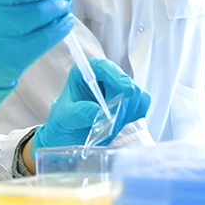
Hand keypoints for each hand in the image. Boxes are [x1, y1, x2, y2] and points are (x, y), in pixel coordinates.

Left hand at [32, 58, 150, 155]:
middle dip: (122, 103)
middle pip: (125, 82)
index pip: (104, 67)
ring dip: (128, 112)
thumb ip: (79, 113)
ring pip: (136, 94)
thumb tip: (98, 110)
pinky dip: (134, 115)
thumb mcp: (64, 118)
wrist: (68, 137)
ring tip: (110, 125)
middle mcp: (103, 78)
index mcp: (85, 73)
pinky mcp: (128, 102)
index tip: (127, 90)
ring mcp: (118, 89)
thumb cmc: (62, 123)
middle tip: (112, 120)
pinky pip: (141, 104)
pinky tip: (120, 124)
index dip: (117, 76)